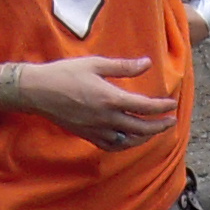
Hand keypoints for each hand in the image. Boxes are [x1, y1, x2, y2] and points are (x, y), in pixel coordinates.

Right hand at [16, 55, 176, 151]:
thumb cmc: (65, 73)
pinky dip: (125, 145)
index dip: (161, 107)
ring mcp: (97, 130)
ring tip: (154, 131)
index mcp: (110, 98)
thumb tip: (147, 63)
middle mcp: (106, 118)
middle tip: (171, 120)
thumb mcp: (96, 64)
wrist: (38, 91)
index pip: (144, 106)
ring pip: (129, 140)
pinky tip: (130, 139)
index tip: (171, 104)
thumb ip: (124, 67)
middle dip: (159, 126)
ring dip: (145, 137)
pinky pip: (112, 145)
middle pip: (141, 128)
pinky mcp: (87, 135)